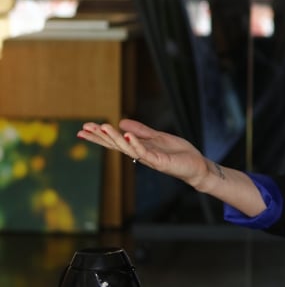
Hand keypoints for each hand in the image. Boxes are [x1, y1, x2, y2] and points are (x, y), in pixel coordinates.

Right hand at [78, 119, 208, 187]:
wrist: (196, 166)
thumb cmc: (178, 154)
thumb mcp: (157, 137)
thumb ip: (141, 131)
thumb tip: (121, 123)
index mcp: (138, 148)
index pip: (115, 141)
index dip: (99, 136)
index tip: (83, 128)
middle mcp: (140, 154)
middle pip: (115, 145)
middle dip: (100, 137)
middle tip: (83, 128)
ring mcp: (148, 158)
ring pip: (127, 148)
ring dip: (114, 137)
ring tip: (103, 127)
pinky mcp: (159, 161)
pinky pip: (144, 152)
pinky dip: (135, 143)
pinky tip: (127, 134)